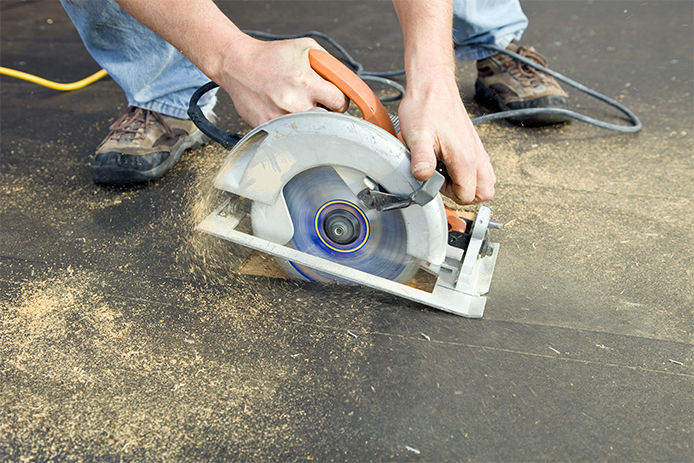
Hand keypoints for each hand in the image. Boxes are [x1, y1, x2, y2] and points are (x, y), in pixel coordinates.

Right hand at [214, 36, 348, 126]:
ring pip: (309, 129)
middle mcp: (294, 103)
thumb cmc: (271, 56)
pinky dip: (290, 125)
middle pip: (327, 120)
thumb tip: (346, 82)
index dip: (340, 100)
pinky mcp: (268, 128)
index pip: (340, 102)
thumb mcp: (306, 48)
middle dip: (326, 112)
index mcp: (306, 82)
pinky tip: (281, 110)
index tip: (334, 100)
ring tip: (297, 105)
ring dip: (309, 120)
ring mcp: (280, 118)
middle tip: (317, 104)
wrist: (237, 65)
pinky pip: (289, 133)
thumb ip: (330, 64)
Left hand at [397, 78, 495, 203]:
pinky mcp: (473, 144)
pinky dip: (468, 173)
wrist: (433, 85)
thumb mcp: (417, 136)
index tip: (434, 180)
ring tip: (445, 171)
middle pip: (484, 193)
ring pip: (485, 182)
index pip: (467, 196)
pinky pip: (481, 169)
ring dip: (467, 184)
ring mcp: (477, 150)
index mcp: (465, 158)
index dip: (449, 194)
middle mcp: (476, 156)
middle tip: (442, 179)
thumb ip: (421, 160)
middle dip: (462, 193)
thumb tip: (423, 178)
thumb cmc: (425, 108)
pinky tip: (448, 161)